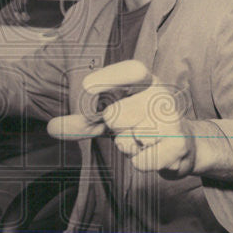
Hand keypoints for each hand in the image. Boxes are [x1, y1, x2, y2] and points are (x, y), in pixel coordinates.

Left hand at [47, 60, 197, 177]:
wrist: (182, 146)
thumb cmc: (141, 125)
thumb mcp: (112, 119)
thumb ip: (83, 121)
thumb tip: (50, 127)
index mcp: (146, 81)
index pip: (132, 70)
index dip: (108, 76)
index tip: (86, 86)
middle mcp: (162, 95)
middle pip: (114, 116)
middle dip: (115, 129)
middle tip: (132, 127)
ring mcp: (172, 119)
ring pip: (126, 141)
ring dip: (128, 147)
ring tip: (145, 140)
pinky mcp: (178, 144)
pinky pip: (139, 160)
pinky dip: (140, 162)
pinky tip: (153, 152)